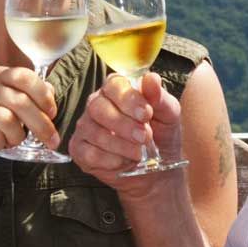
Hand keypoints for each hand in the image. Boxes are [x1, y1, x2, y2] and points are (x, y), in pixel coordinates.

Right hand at [0, 66, 58, 180]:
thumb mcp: (10, 104)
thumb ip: (30, 96)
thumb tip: (51, 94)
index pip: (24, 76)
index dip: (43, 95)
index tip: (52, 113)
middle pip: (20, 101)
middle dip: (41, 123)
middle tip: (50, 139)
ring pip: (7, 119)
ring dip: (18, 135)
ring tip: (15, 139)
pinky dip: (3, 143)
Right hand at [70, 72, 182, 191]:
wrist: (155, 168)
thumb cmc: (161, 134)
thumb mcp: (168, 114)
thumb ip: (160, 97)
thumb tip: (152, 78)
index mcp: (117, 89)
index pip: (114, 85)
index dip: (129, 99)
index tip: (146, 114)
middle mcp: (96, 104)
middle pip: (98, 107)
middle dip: (123, 124)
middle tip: (144, 137)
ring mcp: (85, 127)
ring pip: (94, 132)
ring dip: (120, 145)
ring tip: (139, 153)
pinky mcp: (80, 150)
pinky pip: (89, 153)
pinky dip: (110, 160)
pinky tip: (124, 162)